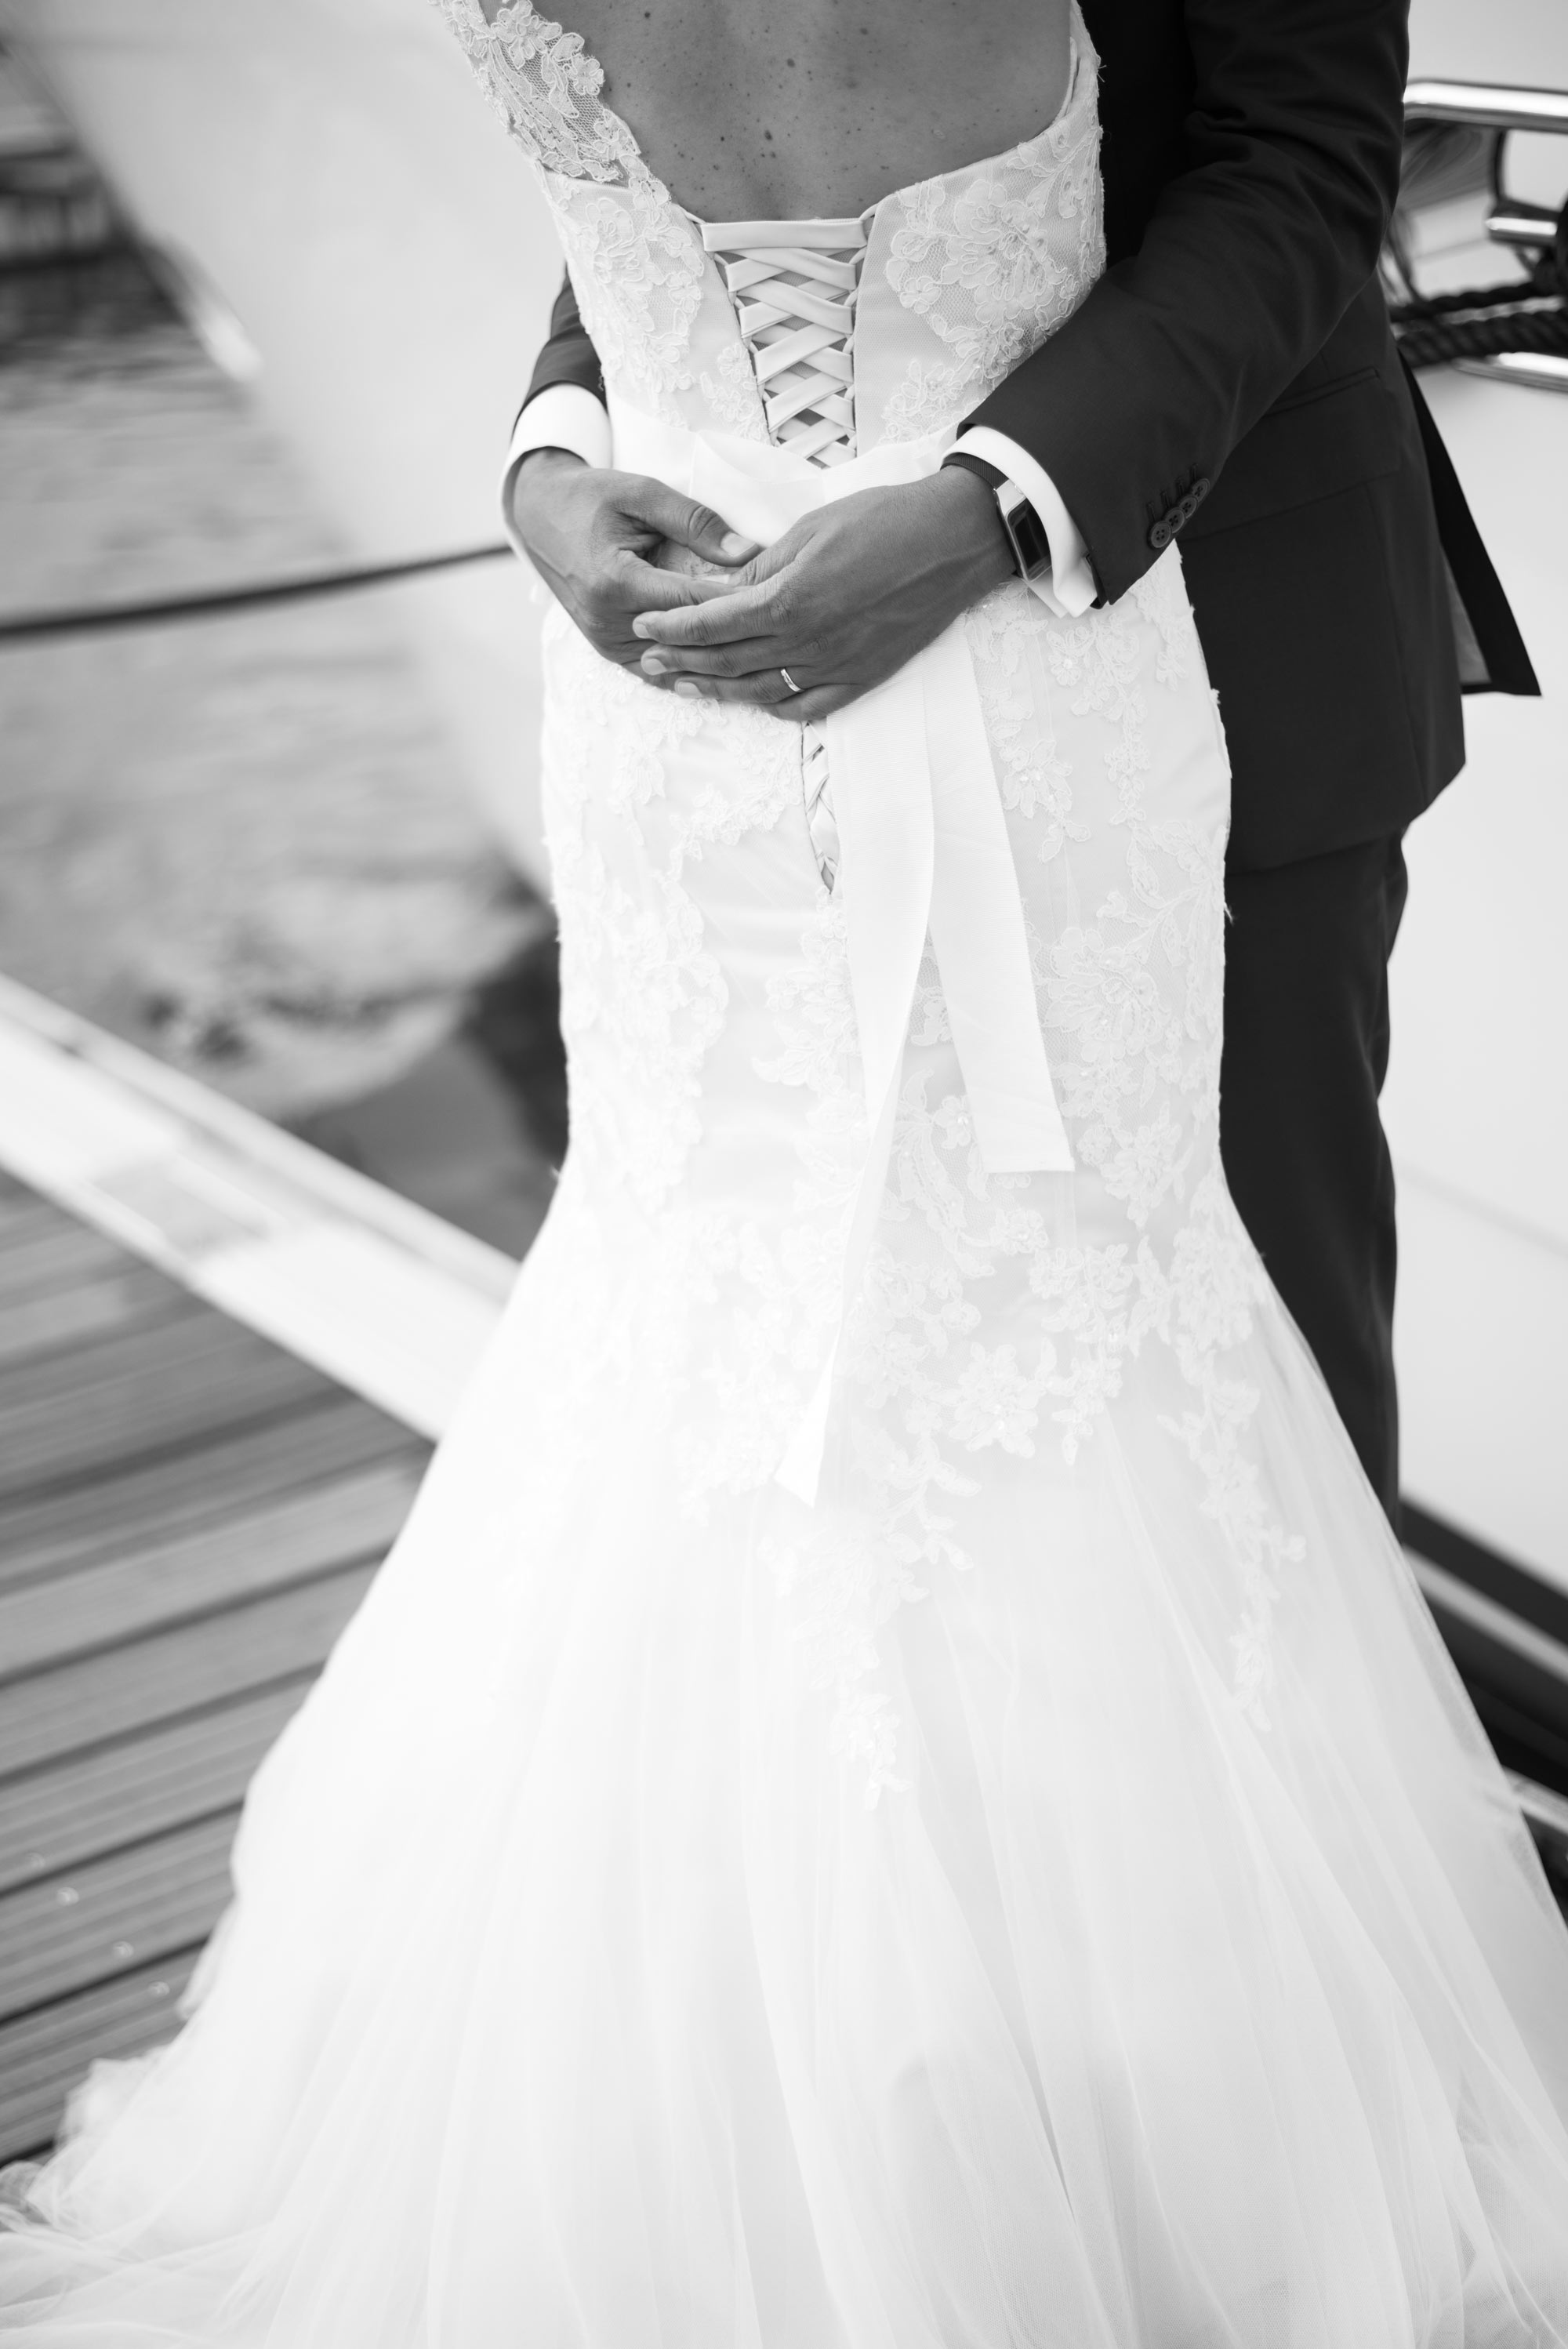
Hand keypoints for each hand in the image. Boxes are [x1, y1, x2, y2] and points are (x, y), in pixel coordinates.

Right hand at [508, 449, 759, 671]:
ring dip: (716, 659)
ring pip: (675, 665)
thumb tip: (747, 553)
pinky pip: (657, 670)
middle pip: (688, 640)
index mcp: (615, 582)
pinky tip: (726, 665)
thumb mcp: (641, 493)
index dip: (738, 603)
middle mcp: (607, 622)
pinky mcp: (607, 652)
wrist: (539, 517)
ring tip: (763, 653)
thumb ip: (694, 521)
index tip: (781, 599)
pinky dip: (690, 667)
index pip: (693, 603)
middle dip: (734, 635)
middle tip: (784, 632)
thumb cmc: (591, 498)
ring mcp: (605, 643)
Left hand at [629, 468, 1016, 721]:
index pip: (712, 624)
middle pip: (727, 661)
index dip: (672, 628)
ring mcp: (835, 666)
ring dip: (716, 689)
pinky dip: (772, 705)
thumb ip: (762, 567)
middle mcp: (807, 642)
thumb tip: (722, 590)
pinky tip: (752, 697)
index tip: (642, 626)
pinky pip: (805, 706)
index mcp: (789, 600)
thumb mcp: (811, 529)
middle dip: (680, 661)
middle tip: (647, 659)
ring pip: (760, 690)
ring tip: (683, 685)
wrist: (955, 541)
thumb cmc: (884, 520)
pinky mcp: (862, 677)